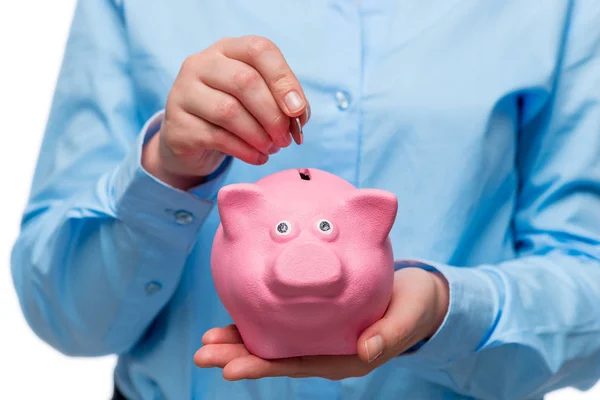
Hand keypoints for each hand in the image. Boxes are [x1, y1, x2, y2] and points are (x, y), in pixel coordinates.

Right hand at [142, 35, 309, 189]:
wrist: (191, 140)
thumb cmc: (233, 114)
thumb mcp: (258, 99)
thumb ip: (282, 101)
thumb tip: (299, 115)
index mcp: (228, 49)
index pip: (259, 50)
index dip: (284, 79)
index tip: (299, 110)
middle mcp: (201, 63)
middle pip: (245, 81)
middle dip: (273, 115)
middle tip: (285, 139)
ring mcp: (184, 92)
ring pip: (229, 111)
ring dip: (259, 135)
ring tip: (271, 149)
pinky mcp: (177, 124)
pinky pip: (216, 137)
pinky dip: (245, 150)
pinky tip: (257, 157)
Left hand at [194, 267, 448, 380]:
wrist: (417, 294)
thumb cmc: (414, 306)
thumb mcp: (408, 317)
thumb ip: (390, 335)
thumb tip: (367, 353)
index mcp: (345, 358)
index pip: (298, 366)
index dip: (264, 367)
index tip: (231, 369)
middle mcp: (326, 351)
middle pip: (277, 358)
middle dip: (238, 357)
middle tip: (203, 355)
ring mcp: (319, 336)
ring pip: (274, 342)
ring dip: (240, 342)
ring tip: (207, 342)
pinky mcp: (315, 318)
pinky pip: (282, 322)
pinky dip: (257, 320)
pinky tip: (235, 316)